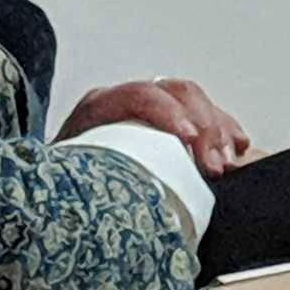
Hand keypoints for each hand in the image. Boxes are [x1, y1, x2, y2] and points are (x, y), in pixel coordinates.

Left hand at [61, 76, 254, 176]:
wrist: (51, 198)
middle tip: (216, 165)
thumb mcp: (72, 181)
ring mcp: (148, 110)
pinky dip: (224, 130)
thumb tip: (134, 187)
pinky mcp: (166, 125)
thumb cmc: (63, 189)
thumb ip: (100, 176)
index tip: (191, 143)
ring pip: (195, 101)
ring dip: (218, 130)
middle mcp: (124, 101)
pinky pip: (204, 115)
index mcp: (97, 108)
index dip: (170, 114)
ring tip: (228, 163)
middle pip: (176, 92)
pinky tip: (237, 148)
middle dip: (204, 126)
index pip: (141, 94)